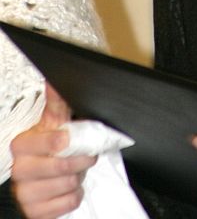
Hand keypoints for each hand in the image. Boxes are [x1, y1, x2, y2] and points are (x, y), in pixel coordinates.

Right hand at [10, 83, 96, 218]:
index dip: (69, 141)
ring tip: (76, 172)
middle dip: (80, 161)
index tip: (73, 139)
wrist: (36, 181)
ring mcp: (25, 194)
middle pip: (62, 166)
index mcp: (22, 145)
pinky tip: (71, 188)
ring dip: (78, 178)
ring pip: (67, 185)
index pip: (54, 142)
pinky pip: (66, 204)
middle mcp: (20, 170)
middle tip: (86, 156)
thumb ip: (55, 103)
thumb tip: (54, 80)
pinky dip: (74, 196)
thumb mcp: (51, 124)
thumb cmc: (46, 149)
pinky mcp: (34, 213)